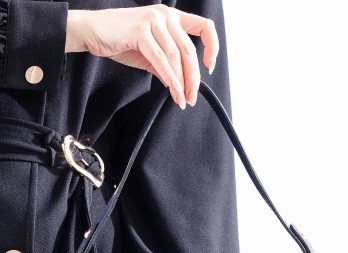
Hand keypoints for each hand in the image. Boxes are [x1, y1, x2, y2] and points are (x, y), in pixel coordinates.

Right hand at [65, 5, 218, 108]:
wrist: (92, 32)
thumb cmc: (119, 40)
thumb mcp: (149, 54)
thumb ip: (166, 66)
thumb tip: (179, 86)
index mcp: (171, 17)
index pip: (204, 27)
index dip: (212, 47)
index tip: (209, 67)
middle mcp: (165, 15)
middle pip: (189, 50)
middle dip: (193, 79)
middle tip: (191, 98)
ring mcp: (153, 20)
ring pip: (176, 56)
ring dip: (181, 82)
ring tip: (181, 99)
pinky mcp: (141, 30)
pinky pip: (160, 59)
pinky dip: (169, 77)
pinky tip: (172, 90)